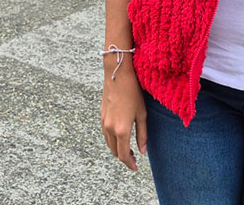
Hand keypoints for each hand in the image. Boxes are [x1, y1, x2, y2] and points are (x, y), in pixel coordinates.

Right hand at [100, 56, 146, 171]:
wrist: (117, 74)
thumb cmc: (133, 92)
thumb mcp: (142, 114)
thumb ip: (142, 135)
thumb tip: (142, 151)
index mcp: (122, 130)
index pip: (124, 155)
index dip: (130, 164)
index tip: (136, 168)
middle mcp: (110, 128)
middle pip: (114, 151)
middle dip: (123, 157)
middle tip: (134, 158)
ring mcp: (103, 122)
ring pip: (108, 143)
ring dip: (116, 149)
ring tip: (127, 149)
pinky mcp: (101, 115)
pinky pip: (105, 134)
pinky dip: (111, 139)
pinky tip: (119, 136)